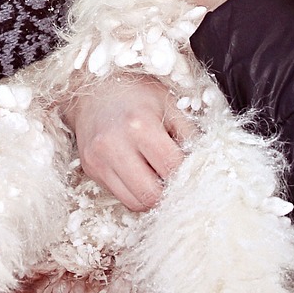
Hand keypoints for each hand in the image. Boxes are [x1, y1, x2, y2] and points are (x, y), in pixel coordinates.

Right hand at [62, 73, 196, 211]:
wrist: (94, 89)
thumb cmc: (136, 93)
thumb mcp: (169, 103)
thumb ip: (189, 135)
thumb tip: (203, 165)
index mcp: (139, 125)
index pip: (172, 169)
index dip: (187, 173)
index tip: (192, 169)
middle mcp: (114, 145)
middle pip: (152, 194)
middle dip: (169, 191)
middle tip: (175, 177)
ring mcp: (98, 160)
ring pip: (135, 203)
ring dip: (152, 196)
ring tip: (157, 176)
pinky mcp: (90, 169)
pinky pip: (120, 197)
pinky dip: (135, 192)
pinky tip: (141, 174)